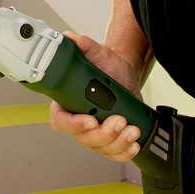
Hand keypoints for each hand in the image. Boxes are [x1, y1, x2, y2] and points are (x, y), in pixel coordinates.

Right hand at [49, 32, 143, 161]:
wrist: (125, 75)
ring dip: (118, 143)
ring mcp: (94, 133)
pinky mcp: (110, 140)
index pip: (61, 120)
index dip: (73, 124)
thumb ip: (83, 45)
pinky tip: (133, 143)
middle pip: (83, 139)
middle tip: (119, 120)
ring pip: (101, 148)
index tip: (91, 119)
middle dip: (103, 135)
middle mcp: (79, 120)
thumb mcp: (98, 53)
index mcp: (68, 102)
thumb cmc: (107, 66)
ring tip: (132, 128)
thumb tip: (70, 38)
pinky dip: (125, 152)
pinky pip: (113, 154)